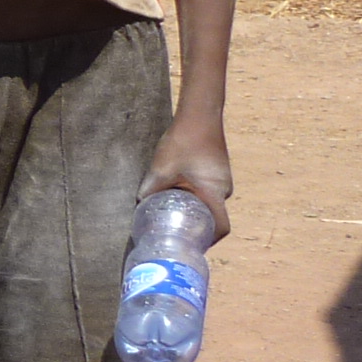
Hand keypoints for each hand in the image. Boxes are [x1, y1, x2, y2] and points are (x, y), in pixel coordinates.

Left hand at [142, 116, 232, 239]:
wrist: (199, 115)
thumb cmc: (183, 142)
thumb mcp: (161, 170)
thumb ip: (149, 191)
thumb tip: (137, 209)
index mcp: (215, 193)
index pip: (221, 228)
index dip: (209, 241)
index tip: (191, 246)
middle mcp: (224, 189)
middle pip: (214, 217)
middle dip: (196, 227)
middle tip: (176, 233)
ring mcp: (222, 179)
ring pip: (209, 203)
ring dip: (194, 210)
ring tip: (173, 215)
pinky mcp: (217, 170)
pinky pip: (208, 191)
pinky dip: (196, 198)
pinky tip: (177, 195)